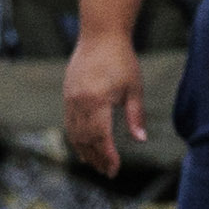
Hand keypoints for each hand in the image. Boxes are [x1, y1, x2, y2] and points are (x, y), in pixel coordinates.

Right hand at [61, 27, 144, 172]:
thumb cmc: (122, 60)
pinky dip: (76, 138)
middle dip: (96, 158)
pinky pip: (69, 123)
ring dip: (84, 151)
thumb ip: (136, 116)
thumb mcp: (134, 89)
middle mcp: (80, 103)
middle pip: (86, 140)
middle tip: (107, 172)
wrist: (100, 35)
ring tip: (94, 165)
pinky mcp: (67, 94)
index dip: (108, 156)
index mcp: (98, 102)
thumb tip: (141, 140)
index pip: (102, 138)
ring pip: (74, 133)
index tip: (115, 169)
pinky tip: (83, 146)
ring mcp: (71, 99)